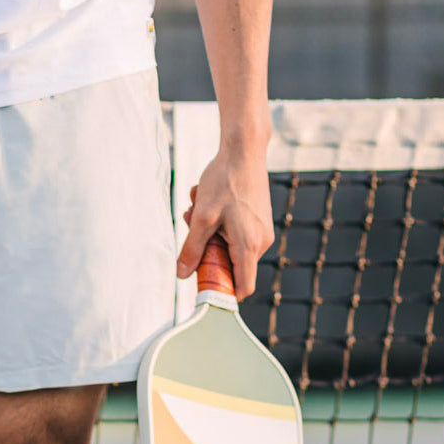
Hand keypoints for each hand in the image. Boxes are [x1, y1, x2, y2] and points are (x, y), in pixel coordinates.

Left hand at [175, 148, 273, 299]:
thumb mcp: (201, 218)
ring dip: (210, 233)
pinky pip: (234, 233)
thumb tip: (182, 275)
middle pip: (231, 266)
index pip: (243, 287)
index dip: (224, 293)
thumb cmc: (224, 181)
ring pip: (229, 247)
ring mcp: (261, 230)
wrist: (244, 150)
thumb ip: (192, 249)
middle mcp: (261, 242)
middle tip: (193, 226)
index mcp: (249, 246)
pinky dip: (218, 223)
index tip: (205, 287)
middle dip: (208, 251)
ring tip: (199, 207)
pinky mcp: (258, 220)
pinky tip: (210, 201)